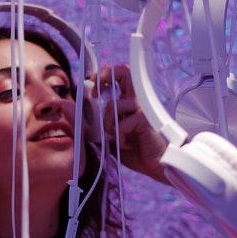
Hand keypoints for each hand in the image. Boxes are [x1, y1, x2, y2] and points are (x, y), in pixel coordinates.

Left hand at [93, 64, 168, 184]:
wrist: (155, 165)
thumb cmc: (136, 151)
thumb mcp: (111, 136)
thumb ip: (100, 125)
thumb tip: (81, 118)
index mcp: (128, 102)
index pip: (117, 76)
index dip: (102, 75)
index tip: (92, 85)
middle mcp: (135, 101)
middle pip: (123, 71)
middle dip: (103, 77)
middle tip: (94, 94)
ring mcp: (141, 108)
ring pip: (112, 104)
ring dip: (107, 123)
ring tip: (115, 136)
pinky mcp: (144, 119)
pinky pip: (120, 123)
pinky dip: (118, 136)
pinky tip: (126, 144)